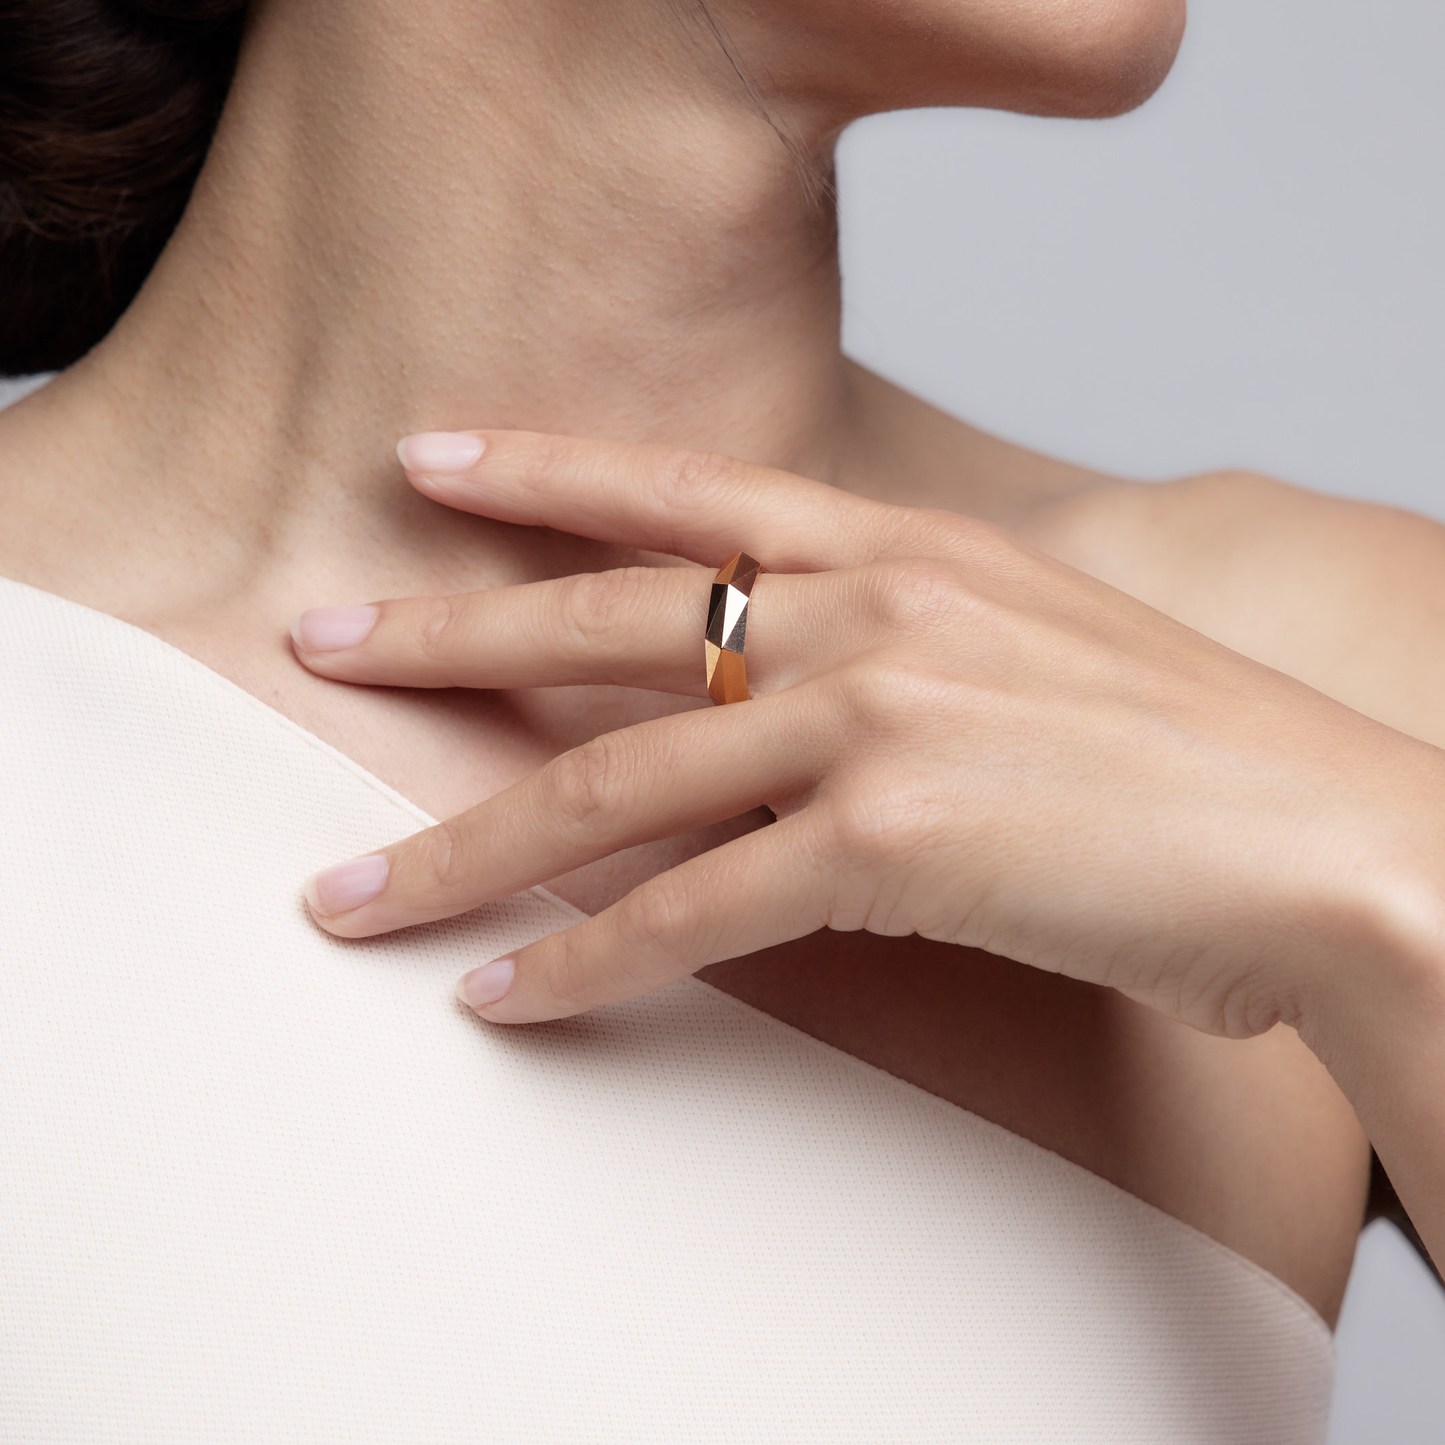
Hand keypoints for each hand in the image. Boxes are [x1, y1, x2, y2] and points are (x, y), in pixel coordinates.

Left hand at [292, 430, 1444, 1043]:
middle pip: (605, 626)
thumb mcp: (1035, 645)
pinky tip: (503, 992)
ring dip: (464, 847)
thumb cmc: (1193, 756)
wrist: (1328, 845)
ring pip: (610, 787)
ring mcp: (875, 721)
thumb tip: (798, 696)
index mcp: (909, 550)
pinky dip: (583, 962)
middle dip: (441, 636)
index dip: (547, 470)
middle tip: (318, 638)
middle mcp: (874, 613)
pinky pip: (688, 914)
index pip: (688, 488)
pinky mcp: (890, 845)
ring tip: (353, 890)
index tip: (431, 464)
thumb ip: (905, 647)